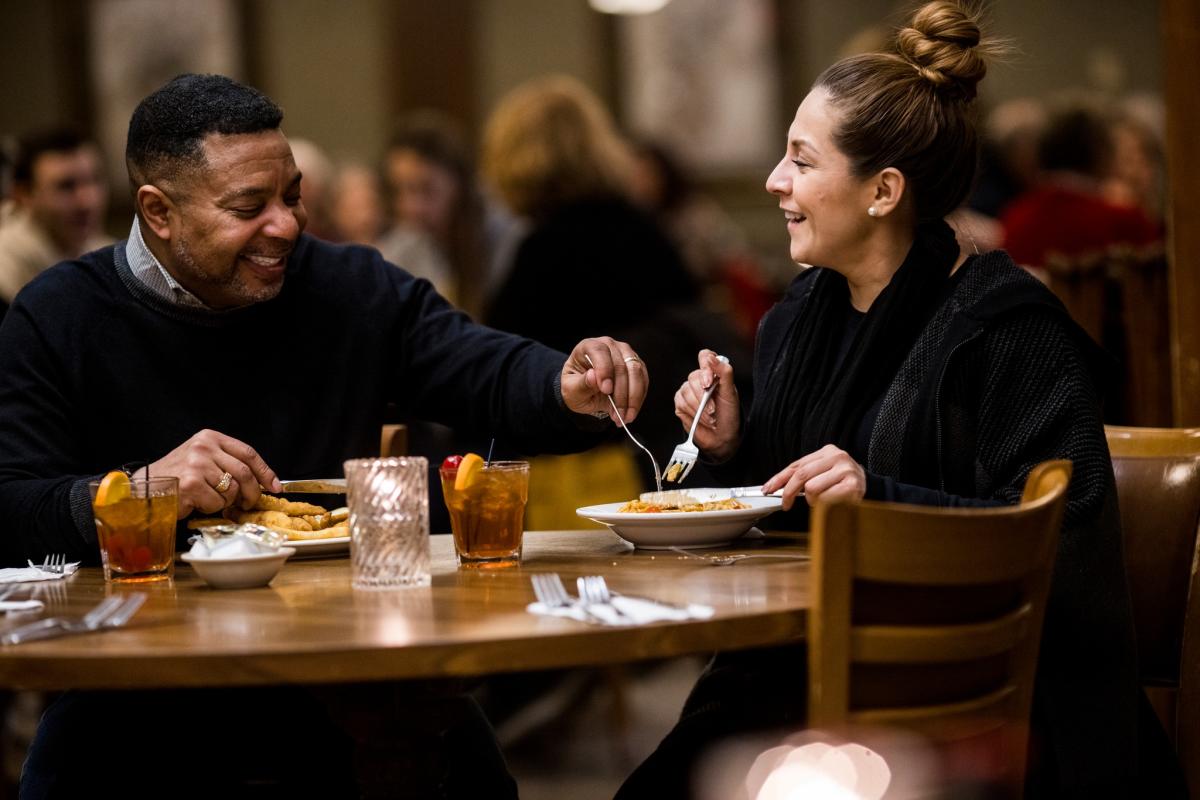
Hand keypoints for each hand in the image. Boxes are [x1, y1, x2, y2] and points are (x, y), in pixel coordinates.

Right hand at [133, 429, 280, 518]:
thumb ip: (226, 463)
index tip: (275, 486)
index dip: (265, 471)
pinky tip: (197, 503)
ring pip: (232, 490)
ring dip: (227, 502)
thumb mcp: (201, 459)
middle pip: (244, 472)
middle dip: (252, 492)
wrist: (145, 488)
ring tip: (212, 500)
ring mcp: (197, 465)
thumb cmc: (176, 477)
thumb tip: (261, 482)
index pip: (248, 453)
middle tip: (249, 504)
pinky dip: (211, 508)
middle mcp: (203, 447)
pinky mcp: (191, 484)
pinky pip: (217, 502)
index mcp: (209, 437)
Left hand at [561, 337, 647, 424]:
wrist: (587, 392)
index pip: (599, 351)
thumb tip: (593, 376)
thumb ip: (581, 384)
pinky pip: (643, 381)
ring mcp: (625, 353)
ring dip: (632, 398)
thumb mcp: (571, 390)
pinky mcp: (637, 365)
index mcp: (588, 346)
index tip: (606, 390)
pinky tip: (630, 412)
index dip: (604, 370)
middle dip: (621, 394)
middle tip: (617, 414)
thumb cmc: (576, 387)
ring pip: (636, 372)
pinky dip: (638, 399)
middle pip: (621, 365)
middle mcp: (609, 345)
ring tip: (624, 417)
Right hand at [674, 349, 739, 461]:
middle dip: (704, 397)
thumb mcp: (731, 393)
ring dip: (699, 408)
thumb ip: (724, 372)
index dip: (705, 368)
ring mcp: (688, 391)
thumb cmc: (729, 414)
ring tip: (710, 417)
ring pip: (686, 392)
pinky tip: (700, 419)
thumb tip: (712, 358)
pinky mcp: (680, 404)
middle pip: (693, 377)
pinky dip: (692, 413)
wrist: (722, 436)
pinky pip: (680, 403)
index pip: (704, 357)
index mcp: (713, 373)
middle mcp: (699, 379)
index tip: (709, 383)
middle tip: (713, 409)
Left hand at [762, 444, 865, 509]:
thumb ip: (804, 476)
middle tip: (785, 504)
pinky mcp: (852, 486)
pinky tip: (834, 502)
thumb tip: (777, 487)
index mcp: (828, 451)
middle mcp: (838, 457)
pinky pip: (826, 500)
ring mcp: (846, 470)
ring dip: (813, 501)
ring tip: (823, 500)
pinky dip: (825, 505)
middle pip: (801, 475)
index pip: (797, 465)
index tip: (768, 488)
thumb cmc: (843, 483)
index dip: (779, 478)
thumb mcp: (823, 473)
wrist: (871, 489)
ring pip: (812, 489)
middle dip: (788, 492)